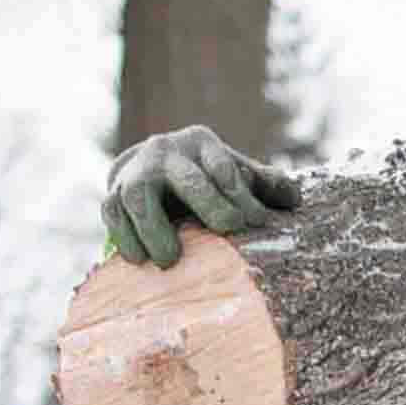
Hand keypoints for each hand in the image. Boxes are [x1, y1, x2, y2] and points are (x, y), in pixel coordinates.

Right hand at [102, 126, 302, 267]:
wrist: (156, 172)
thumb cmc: (211, 181)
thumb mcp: (241, 176)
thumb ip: (267, 185)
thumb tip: (293, 199)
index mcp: (201, 144)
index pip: (222, 166)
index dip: (240, 194)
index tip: (257, 222)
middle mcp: (166, 151)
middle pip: (184, 178)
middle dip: (209, 205)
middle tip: (228, 231)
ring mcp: (135, 171)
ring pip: (138, 195)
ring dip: (154, 229)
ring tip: (169, 260)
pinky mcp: (112, 193)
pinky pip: (111, 212)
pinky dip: (124, 237)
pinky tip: (139, 260)